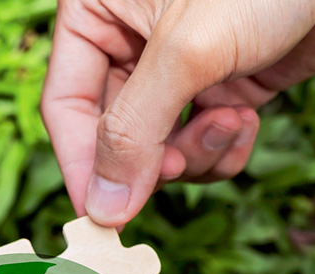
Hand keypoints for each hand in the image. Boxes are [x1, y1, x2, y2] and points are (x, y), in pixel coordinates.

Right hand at [40, 0, 314, 224]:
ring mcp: (182, 69)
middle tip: (176, 170)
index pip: (66, 103)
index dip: (82, 162)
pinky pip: (205, 146)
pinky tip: (248, 121)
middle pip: (113, 134)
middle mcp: (133, 42)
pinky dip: (225, 150)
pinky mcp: (227, 86)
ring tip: (231, 124)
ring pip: (161, 149)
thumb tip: (103, 208)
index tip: (102, 213)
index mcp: (99, 13)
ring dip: (194, 156)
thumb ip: (136, 131)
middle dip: (149, 161)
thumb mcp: (188, 53)